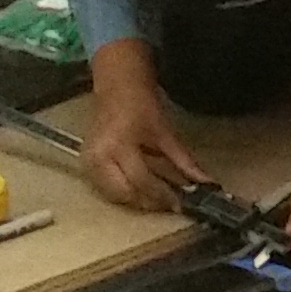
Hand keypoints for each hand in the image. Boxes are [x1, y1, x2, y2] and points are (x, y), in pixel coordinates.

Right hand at [78, 41, 205, 214]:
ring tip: (157, 193)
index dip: (162, 195)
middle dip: (148, 201)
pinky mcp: (86, 165)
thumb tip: (205, 183)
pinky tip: (141, 186)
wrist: (117, 88)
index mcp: (117, 145)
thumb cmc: (141, 105)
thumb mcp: (165, 133)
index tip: (179, 203)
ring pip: (115, 196)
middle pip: (125, 194)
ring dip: (137, 199)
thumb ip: (183, 161)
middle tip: (169, 201)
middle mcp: (99, 157)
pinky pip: (106, 189)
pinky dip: (126, 191)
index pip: (141, 180)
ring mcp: (89, 162)